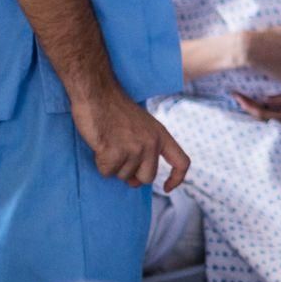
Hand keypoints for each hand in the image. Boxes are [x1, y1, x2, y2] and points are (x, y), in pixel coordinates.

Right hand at [70, 90, 190, 191]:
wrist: (98, 93)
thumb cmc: (116, 110)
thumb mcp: (142, 127)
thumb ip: (146, 148)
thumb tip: (136, 180)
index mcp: (162, 135)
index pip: (182, 162)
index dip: (177, 178)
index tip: (166, 188)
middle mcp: (152, 143)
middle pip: (147, 178)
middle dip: (132, 174)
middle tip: (119, 157)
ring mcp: (134, 148)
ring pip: (124, 176)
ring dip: (113, 165)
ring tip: (109, 143)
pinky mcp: (115, 151)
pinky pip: (107, 172)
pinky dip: (100, 163)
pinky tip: (100, 146)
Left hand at [233, 88, 280, 137]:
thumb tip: (266, 99)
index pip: (261, 113)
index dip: (247, 105)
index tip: (236, 96)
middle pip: (260, 115)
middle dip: (247, 105)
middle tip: (236, 95)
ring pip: (268, 115)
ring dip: (256, 106)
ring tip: (247, 95)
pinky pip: (276, 115)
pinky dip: (268, 107)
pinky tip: (266, 100)